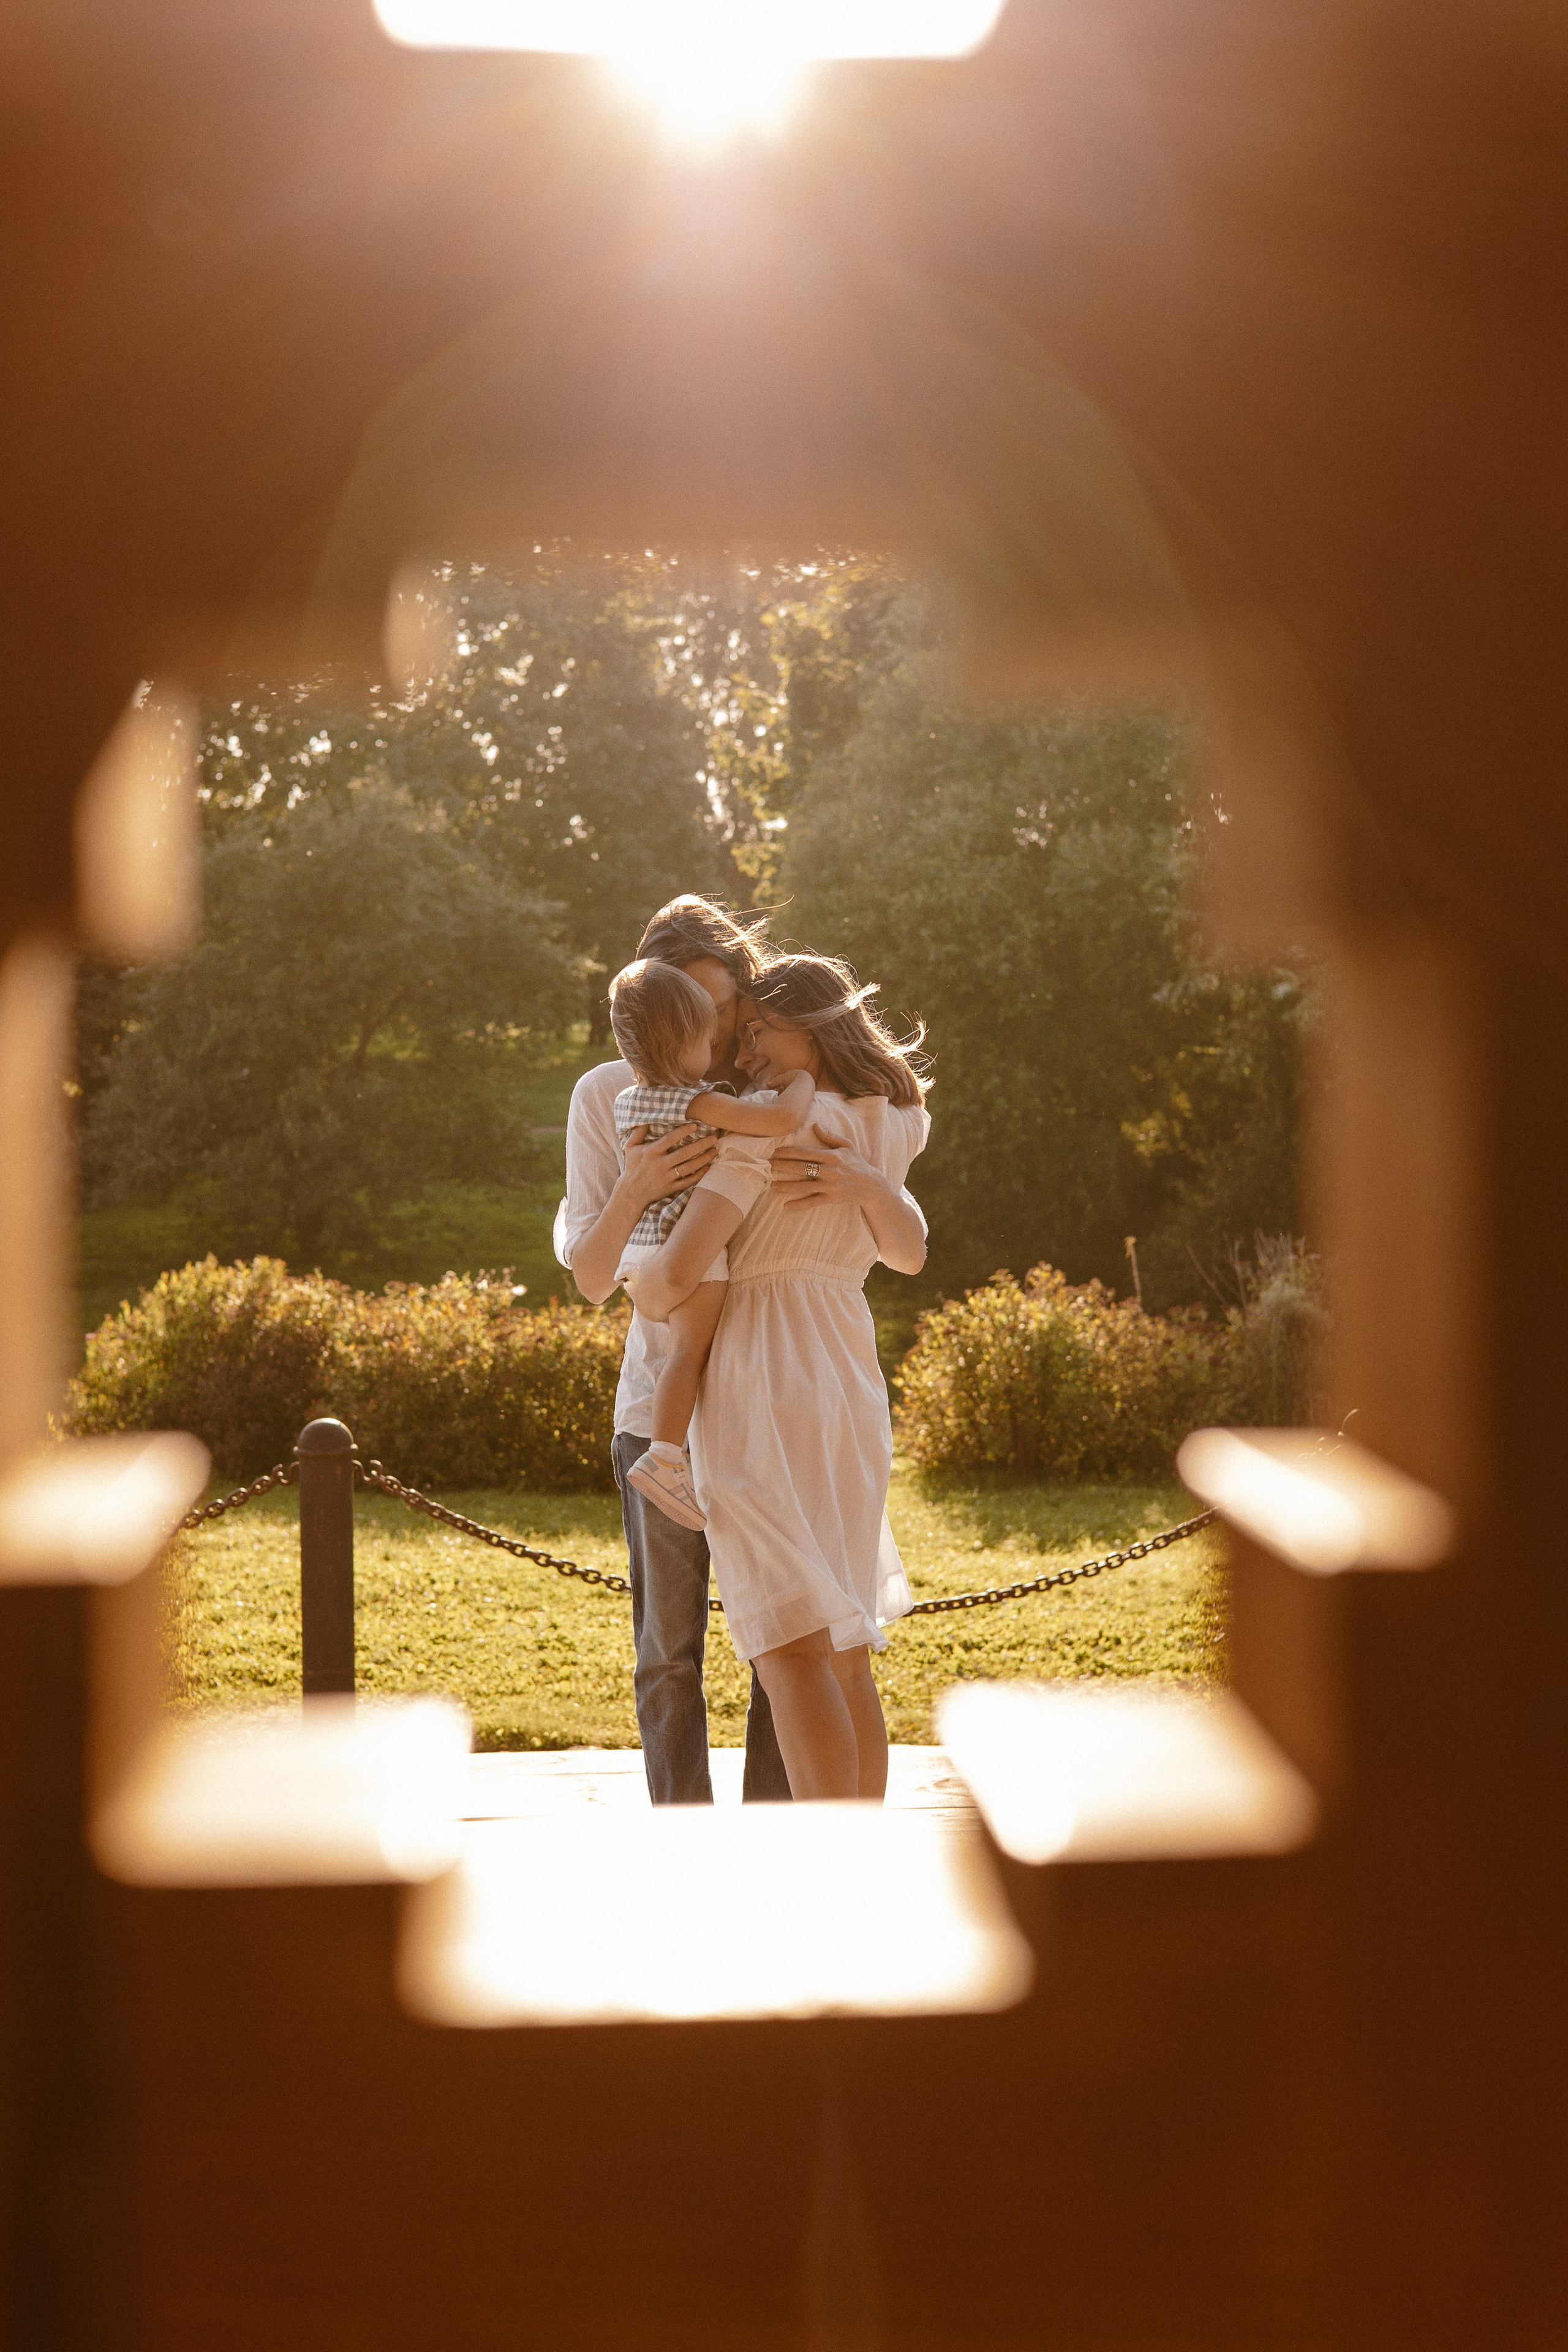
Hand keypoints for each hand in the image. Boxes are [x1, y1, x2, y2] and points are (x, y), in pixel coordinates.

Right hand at [621, 1121, 716, 1209]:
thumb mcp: (630, 1147)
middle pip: (684, 1153)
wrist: (630, 1192)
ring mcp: (666, 1177)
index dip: (683, 1131)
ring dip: (704, 1159)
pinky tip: (708, 1168)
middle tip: (714, 1138)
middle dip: (701, 1145)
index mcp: (651, 1152)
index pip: (670, 1139)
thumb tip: (646, 1118)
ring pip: (689, 1167)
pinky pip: (688, 1181)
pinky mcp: (671, 1188)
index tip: (695, 1125)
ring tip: (715, 1151)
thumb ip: (638, 1132)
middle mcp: (660, 1164)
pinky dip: (699, 1175)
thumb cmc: (632, 1167)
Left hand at [771, 1124, 886, 1211]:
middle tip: (767, 1165)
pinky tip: (785, 1206)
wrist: (871, 1186)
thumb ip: (830, 1136)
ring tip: (772, 1185)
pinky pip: (812, 1202)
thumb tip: (815, 1124)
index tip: (775, 1151)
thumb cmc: (857, 1163)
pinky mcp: (831, 1198)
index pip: (804, 1153)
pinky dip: (799, 1205)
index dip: (787, 1152)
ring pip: (803, 1186)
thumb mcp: (847, 1146)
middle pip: (800, 1168)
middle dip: (782, 1166)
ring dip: (786, 1186)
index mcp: (831, 1156)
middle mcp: (829, 1170)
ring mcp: (829, 1185)